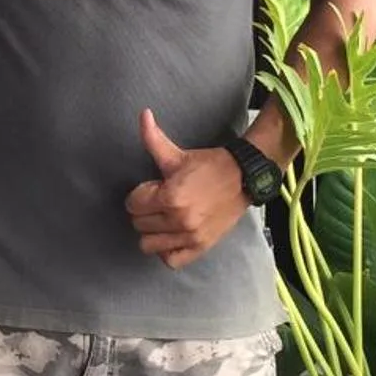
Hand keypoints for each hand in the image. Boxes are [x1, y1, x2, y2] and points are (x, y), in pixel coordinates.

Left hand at [126, 109, 249, 269]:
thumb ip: (153, 138)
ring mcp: (190, 237)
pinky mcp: (201, 247)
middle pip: (138, 224)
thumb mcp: (178, 154)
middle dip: (144, 211)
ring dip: (151, 232)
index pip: (132, 204)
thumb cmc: (208, 165)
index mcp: (170, 197)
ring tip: (163, 219)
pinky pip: (171, 261)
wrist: (243, 178)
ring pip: (149, 245)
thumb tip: (142, 114)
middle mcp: (179, 220)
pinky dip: (167, 251)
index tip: (152, 188)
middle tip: (159, 202)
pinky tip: (171, 237)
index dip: (139, 194)